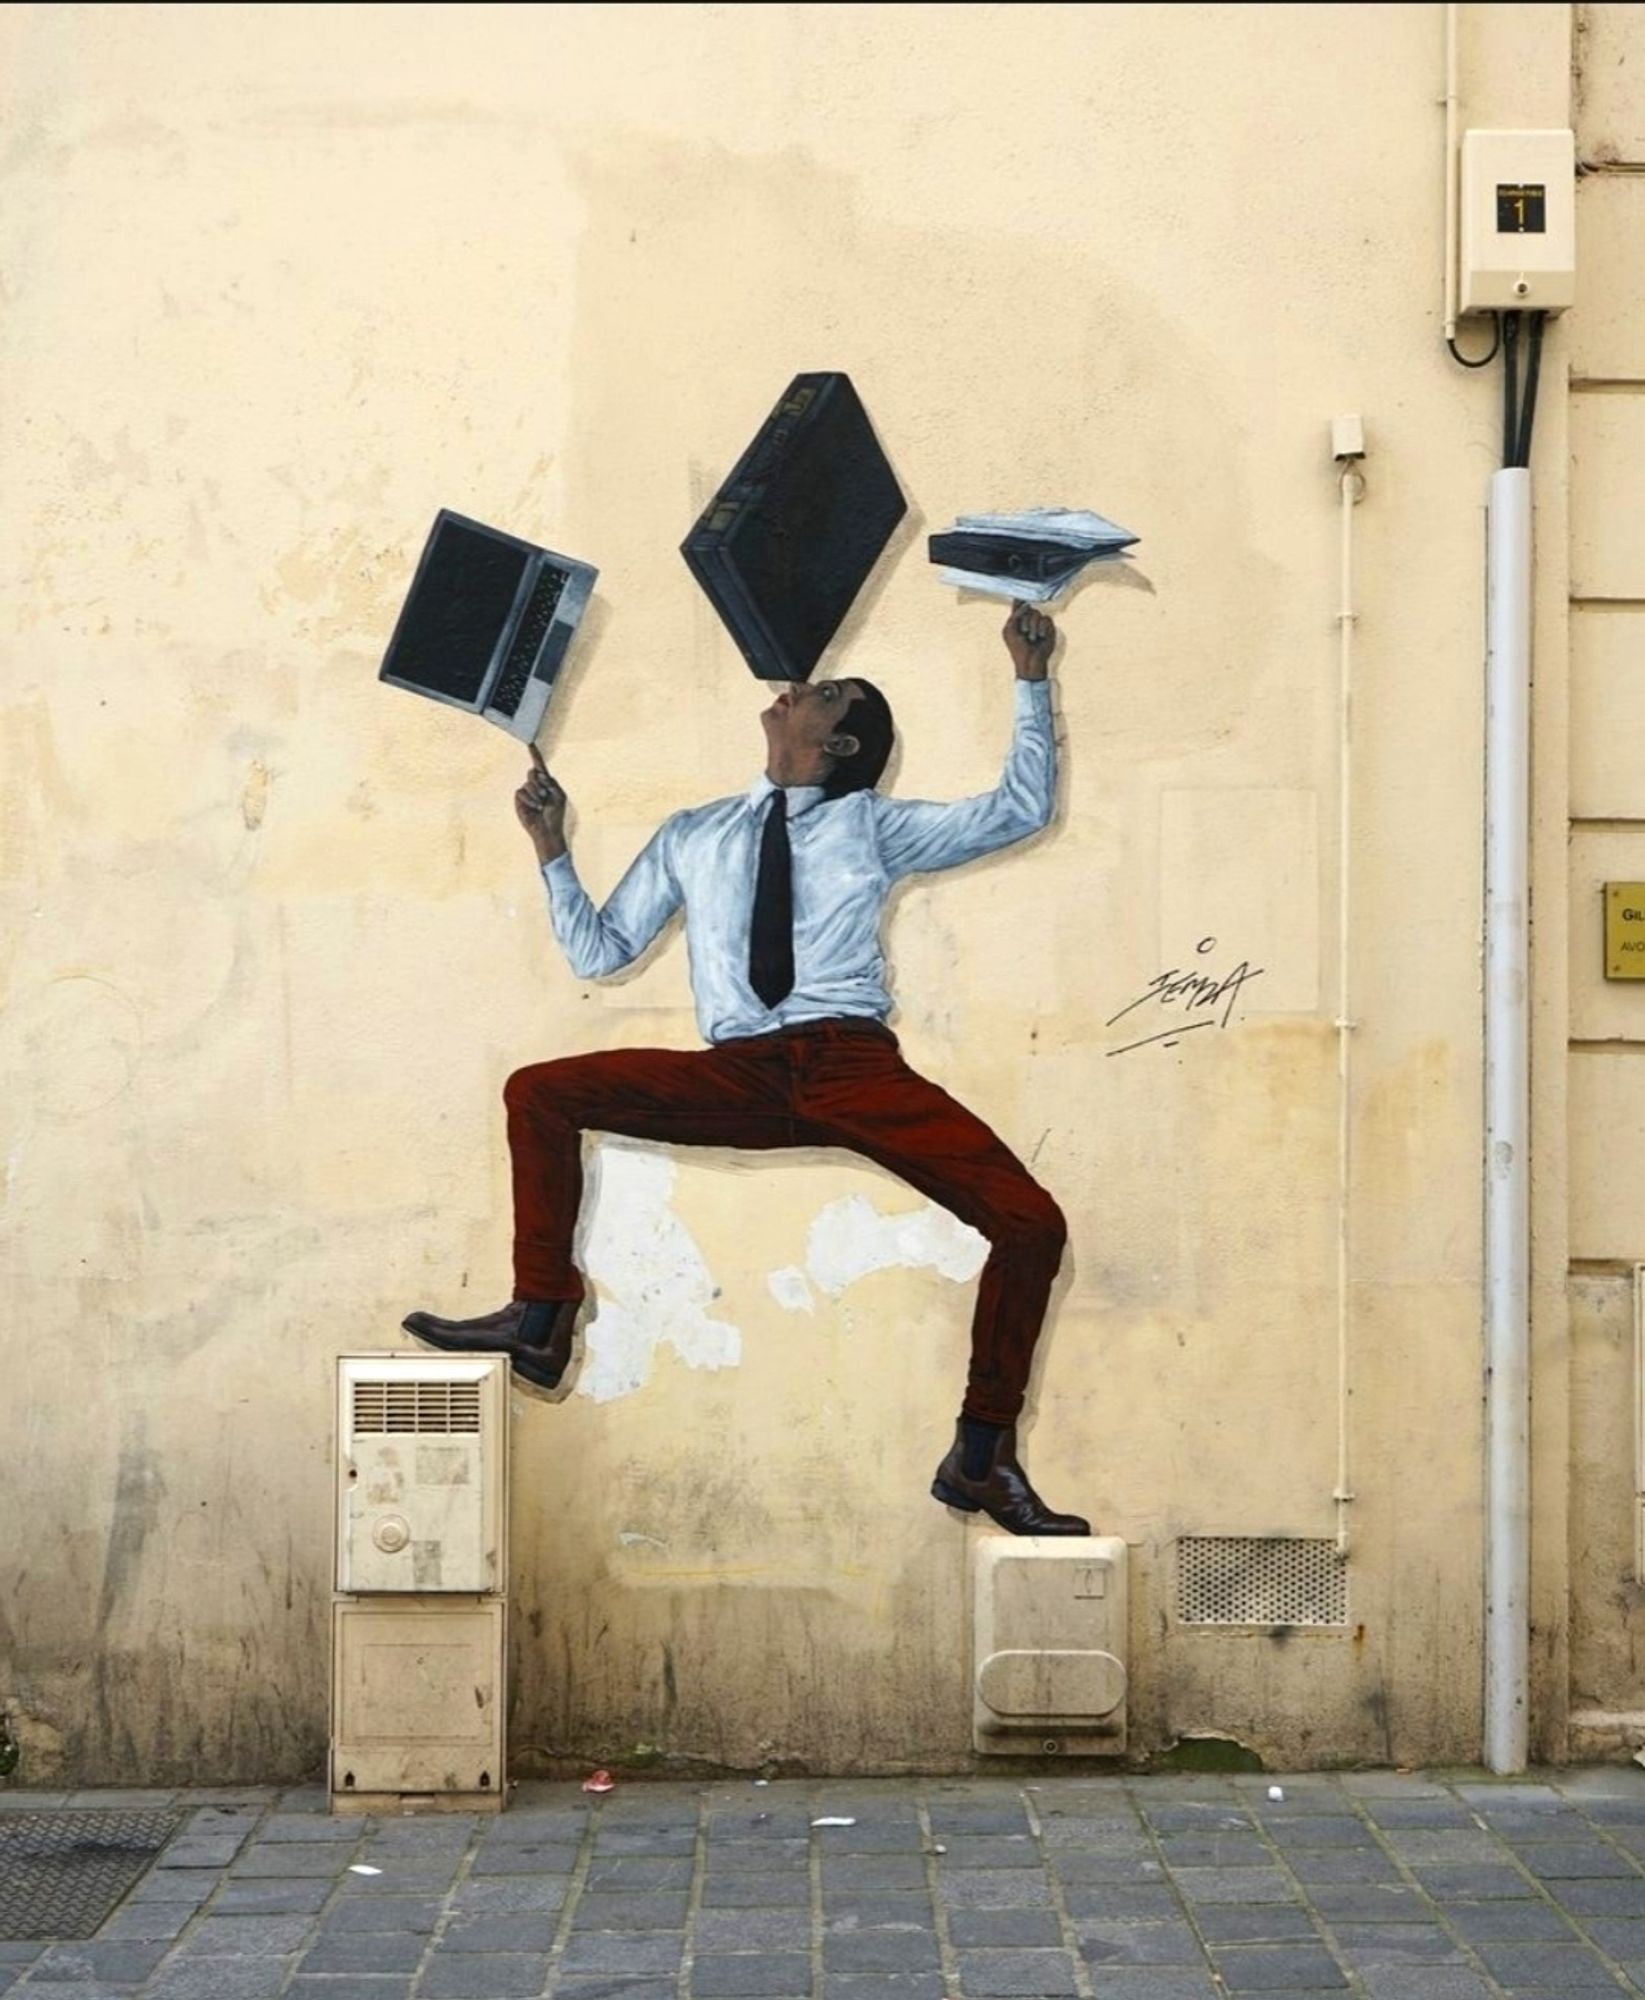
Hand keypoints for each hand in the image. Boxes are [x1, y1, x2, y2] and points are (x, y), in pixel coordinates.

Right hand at [516, 743, 567, 860]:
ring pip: (528, 784)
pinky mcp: (519, 800)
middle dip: (541, 784)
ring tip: (541, 806)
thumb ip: (552, 783)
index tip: (530, 744)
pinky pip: (521, 792)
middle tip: (545, 797)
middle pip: (533, 773)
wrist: (547, 830)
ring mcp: (526, 792)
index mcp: (546, 783)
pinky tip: (534, 808)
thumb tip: (538, 774)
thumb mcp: (560, 796)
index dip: (535, 755)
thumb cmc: (555, 815)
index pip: (539, 766)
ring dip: (536, 795)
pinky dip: (529, 799)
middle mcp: (535, 785)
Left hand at [1004, 601, 1055, 679]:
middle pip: (1028, 608)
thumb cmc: (1017, 648)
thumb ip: (1015, 615)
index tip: (1019, 593)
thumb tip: (1027, 604)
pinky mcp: (1048, 628)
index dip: (1019, 599)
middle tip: (1023, 633)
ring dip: (1032, 626)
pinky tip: (1040, 637)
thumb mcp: (1009, 630)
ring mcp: (1039, 624)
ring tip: (1032, 638)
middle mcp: (1029, 620)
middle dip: (1024, 620)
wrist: (1029, 662)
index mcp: (1017, 620)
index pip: (1019, 605)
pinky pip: (1046, 619)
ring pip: (1037, 613)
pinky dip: (1042, 628)